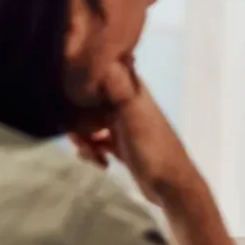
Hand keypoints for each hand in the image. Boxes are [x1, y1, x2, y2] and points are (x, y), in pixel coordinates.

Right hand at [71, 61, 195, 203]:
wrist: (170, 186)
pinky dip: (93, 151)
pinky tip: (99, 163)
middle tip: (80, 139)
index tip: (73, 99)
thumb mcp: (133, 116)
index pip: (107, 75)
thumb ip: (119, 89)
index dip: (88, 84)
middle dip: (79, 119)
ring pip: (93, 125)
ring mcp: (126, 128)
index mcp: (136, 94)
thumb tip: (106, 58)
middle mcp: (130, 107)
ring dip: (85, 139)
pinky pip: (98, 143)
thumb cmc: (153, 148)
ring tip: (91, 154)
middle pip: (93, 103)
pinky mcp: (123, 147)